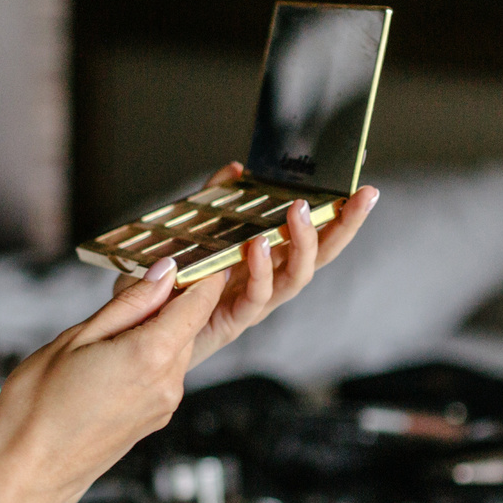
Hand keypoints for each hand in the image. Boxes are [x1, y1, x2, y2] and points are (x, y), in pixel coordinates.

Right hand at [0, 262, 227, 502]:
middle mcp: (169, 382)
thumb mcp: (74, 340)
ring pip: (175, 347)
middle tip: (133, 279)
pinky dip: (146, 353)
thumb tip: (164, 273)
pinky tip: (107, 355)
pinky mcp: (154, 418)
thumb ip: (127, 306)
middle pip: (190, 322)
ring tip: (108, 322)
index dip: (201, 269)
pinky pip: (162, 372)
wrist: (26, 479)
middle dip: (170, 296)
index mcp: (152, 355)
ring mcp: (164, 404)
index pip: (201, 300)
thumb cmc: (35, 408)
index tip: (194, 247)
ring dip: (154, 326)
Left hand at [118, 162, 379, 368]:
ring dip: (304, 243)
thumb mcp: (189, 233)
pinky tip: (256, 247)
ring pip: (297, 277)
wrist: (140, 333)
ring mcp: (255, 302)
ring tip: (300, 211)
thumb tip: (235, 169)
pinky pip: (256, 297)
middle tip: (363, 196)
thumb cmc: (168, 283)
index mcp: (268, 259)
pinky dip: (260, 271)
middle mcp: (270, 281)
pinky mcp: (233, 320)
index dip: (340, 213)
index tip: (361, 186)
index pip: (314, 233)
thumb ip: (213, 201)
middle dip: (346, 226)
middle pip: (321, 255)